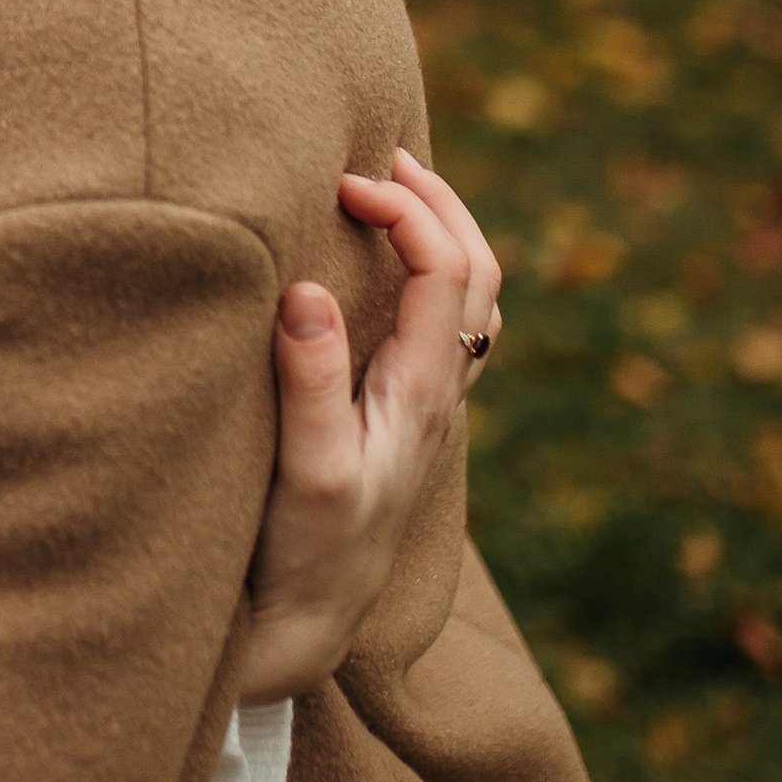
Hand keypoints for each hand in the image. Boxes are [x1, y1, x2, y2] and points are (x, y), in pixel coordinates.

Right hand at [234, 150, 501, 706]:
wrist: (310, 627)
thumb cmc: (302, 553)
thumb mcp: (304, 471)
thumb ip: (309, 382)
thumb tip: (308, 288)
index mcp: (422, 394)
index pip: (446, 268)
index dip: (403, 209)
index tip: (340, 182)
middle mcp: (440, 395)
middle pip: (479, 271)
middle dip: (439, 200)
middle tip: (380, 154)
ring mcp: (428, 409)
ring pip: (472, 300)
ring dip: (444, 233)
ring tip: (392, 192)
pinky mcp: (404, 422)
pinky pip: (447, 329)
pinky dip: (432, 276)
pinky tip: (387, 272)